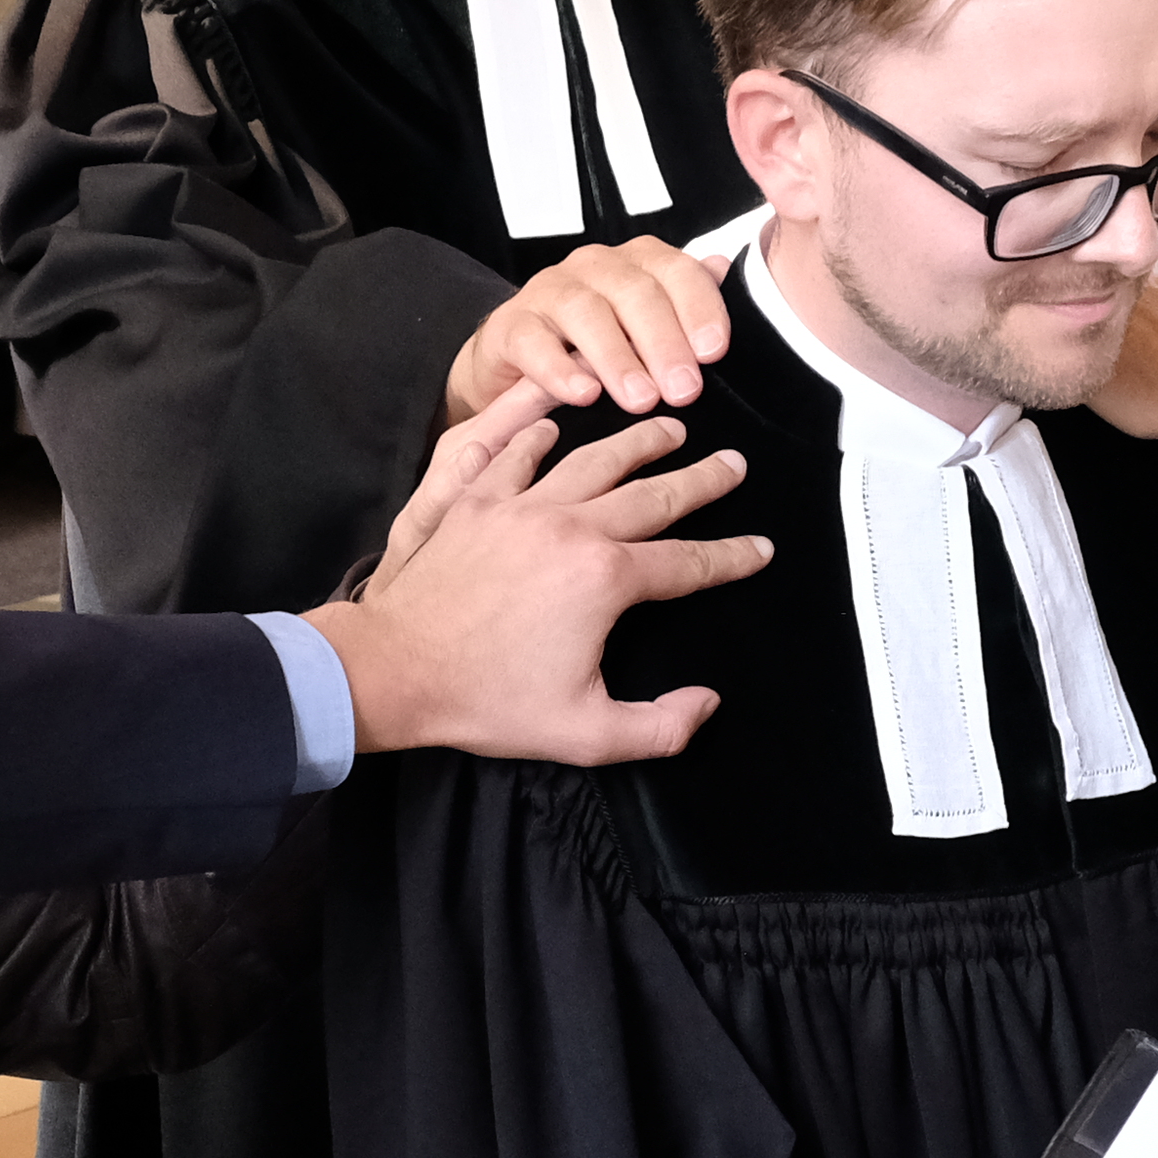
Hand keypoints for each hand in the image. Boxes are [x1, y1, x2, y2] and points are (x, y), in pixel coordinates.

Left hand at [308, 382, 770, 765]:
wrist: (395, 670)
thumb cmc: (488, 704)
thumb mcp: (586, 734)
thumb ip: (659, 727)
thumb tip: (708, 703)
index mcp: (605, 580)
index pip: (688, 564)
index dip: (731, 558)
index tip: (762, 548)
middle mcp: (571, 528)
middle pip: (653, 494)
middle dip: (701, 479)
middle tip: (733, 462)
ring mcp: (520, 506)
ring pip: (592, 458)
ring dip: (637, 440)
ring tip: (668, 424)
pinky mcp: (474, 501)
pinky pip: (515, 454)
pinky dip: (540, 433)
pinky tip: (558, 423)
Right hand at [447, 233, 736, 424]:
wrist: (517, 360)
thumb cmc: (596, 346)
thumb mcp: (646, 329)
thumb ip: (685, 303)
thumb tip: (723, 270)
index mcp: (638, 263)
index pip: (677, 271)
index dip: (699, 308)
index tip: (715, 352)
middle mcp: (595, 267)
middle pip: (635, 292)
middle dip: (664, 343)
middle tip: (685, 391)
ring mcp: (549, 291)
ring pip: (586, 313)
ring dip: (618, 358)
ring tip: (642, 400)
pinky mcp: (511, 325)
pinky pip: (534, 342)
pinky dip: (559, 370)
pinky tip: (584, 396)